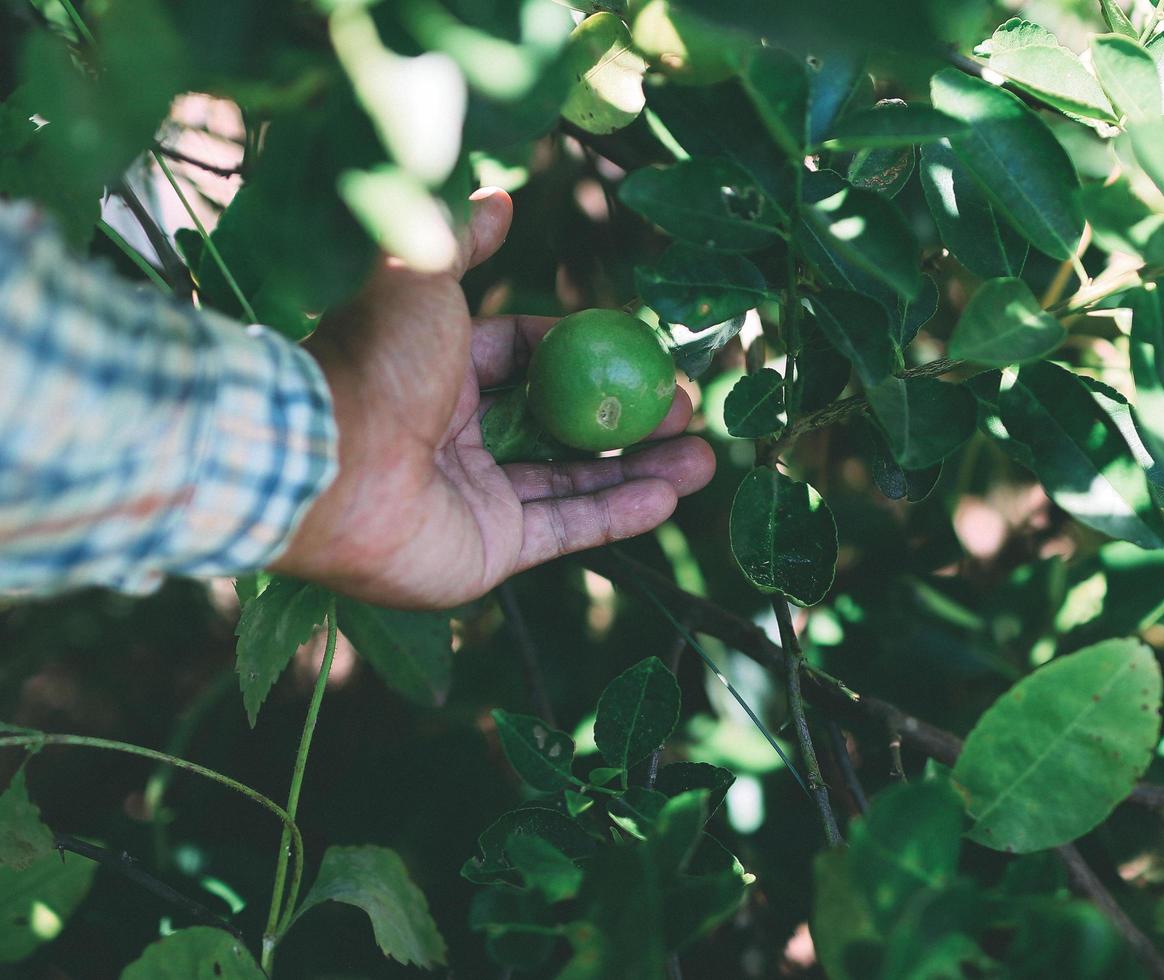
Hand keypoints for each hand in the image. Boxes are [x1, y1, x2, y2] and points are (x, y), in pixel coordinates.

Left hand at [272, 189, 715, 607]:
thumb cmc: (373, 362)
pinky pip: (564, 529)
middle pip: (561, 425)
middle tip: (687, 408)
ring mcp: (473, 499)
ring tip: (705, 456)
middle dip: (629, 416)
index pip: (527, 359)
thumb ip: (462, 240)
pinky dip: (619, 514)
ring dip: (642, 468)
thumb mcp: (422, 277)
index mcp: (439, 373)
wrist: (326, 462)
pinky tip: (671, 494)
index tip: (642, 352)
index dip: (586, 354)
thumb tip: (501, 196)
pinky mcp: (487, 552)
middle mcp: (456, 438)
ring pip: (574, 481)